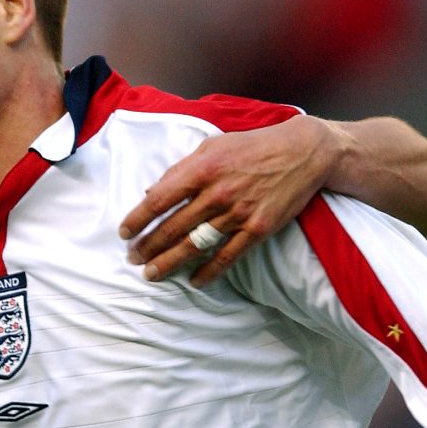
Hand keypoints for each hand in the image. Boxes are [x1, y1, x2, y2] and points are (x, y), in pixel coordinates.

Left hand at [119, 116, 333, 286]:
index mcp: (201, 170)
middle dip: (148, 246)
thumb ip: (180, 169)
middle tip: (132, 259)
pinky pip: (228, 255)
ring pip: (195, 244)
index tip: (124, 233)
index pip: (158, 200)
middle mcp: (216, 193)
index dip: (137, 219)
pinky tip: (194, 281)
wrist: (302, 153)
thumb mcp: (211, 146)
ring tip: (151, 274)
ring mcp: (238, 213)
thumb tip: (152, 191)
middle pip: (172, 227)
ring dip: (170, 263)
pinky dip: (209, 271)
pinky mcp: (258, 228)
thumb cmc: (251, 146)